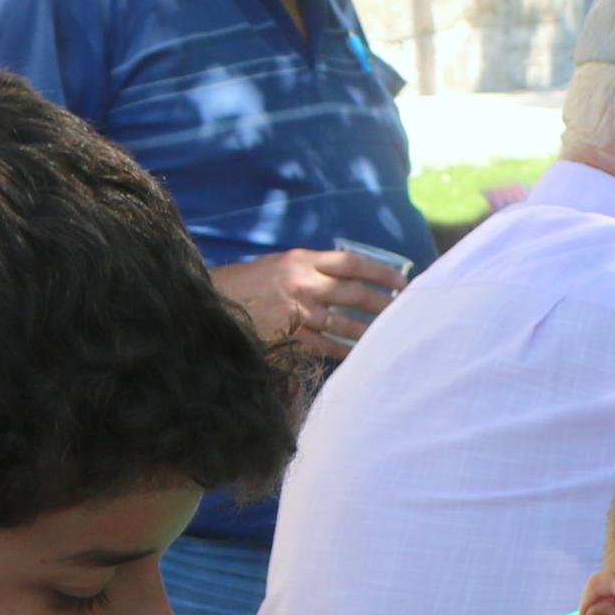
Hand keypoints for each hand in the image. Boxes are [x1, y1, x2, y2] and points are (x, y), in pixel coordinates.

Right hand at [210, 247, 403, 356]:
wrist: (210, 302)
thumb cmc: (248, 283)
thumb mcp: (279, 265)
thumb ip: (312, 269)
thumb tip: (349, 279)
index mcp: (301, 260)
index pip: (352, 262)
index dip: (381, 272)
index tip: (401, 281)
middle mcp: (303, 284)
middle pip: (355, 293)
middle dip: (383, 303)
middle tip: (403, 311)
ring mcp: (297, 313)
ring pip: (345, 323)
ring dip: (370, 330)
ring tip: (388, 334)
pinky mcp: (290, 337)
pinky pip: (328, 346)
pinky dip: (347, 351)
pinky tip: (361, 353)